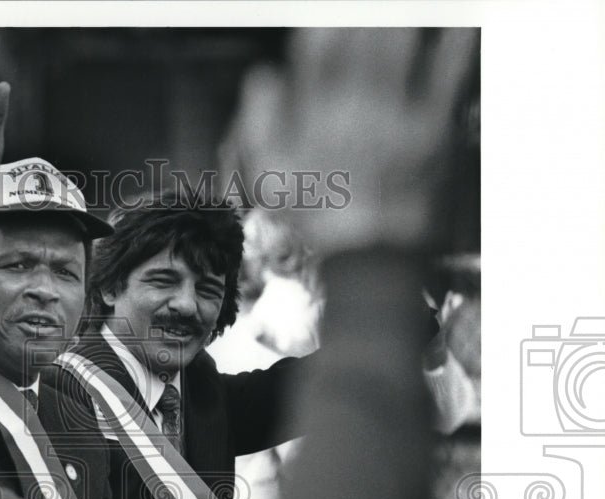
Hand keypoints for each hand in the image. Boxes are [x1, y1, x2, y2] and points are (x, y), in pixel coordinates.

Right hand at [253, 29, 477, 254]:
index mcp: (315, 113)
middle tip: (365, 6)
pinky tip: (461, 22)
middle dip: (366, 11)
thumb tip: (263, 76)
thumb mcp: (268, 176)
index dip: (324, 25)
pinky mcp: (431, 130)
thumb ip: (259, 121)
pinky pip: (446, 78)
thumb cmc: (315, 216)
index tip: (327, 15)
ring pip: (402, 46)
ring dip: (405, 18)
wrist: (365, 252)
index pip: (317, 49)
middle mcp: (355, 106)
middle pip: (362, 36)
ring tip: (409, 8)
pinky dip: (455, 45)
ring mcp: (396, 116)